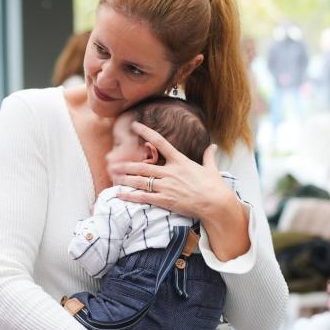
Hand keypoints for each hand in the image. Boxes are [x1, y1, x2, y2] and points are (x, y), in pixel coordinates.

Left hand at [109, 122, 234, 220]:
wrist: (216, 204)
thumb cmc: (215, 187)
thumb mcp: (211, 169)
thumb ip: (209, 156)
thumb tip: (214, 146)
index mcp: (180, 161)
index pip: (160, 142)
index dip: (146, 131)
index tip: (134, 125)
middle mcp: (170, 172)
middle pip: (143, 166)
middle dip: (126, 165)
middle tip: (113, 164)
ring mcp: (166, 186)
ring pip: (140, 181)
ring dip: (125, 179)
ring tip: (114, 177)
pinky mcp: (165, 200)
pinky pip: (143, 197)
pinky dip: (130, 196)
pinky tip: (120, 194)